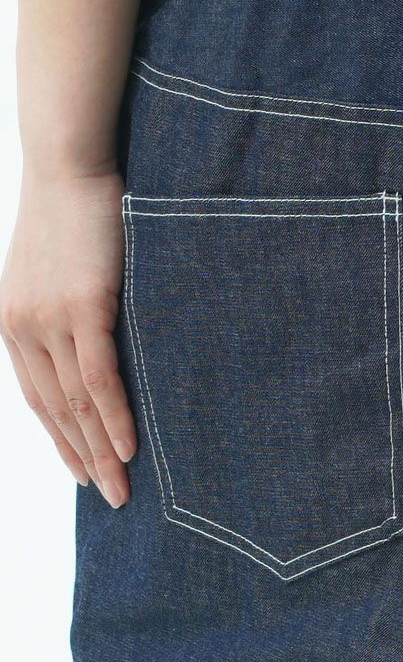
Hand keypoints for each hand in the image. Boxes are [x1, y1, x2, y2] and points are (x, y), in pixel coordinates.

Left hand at [0, 166, 135, 505]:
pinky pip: (99, 379)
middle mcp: (21, 330)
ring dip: (102, 451)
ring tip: (124, 488)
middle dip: (84, 459)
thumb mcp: (59, 268)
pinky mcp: (82, 309)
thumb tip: (100, 342)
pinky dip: (114, 417)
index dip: (62, 441)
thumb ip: (70, 310)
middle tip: (112, 498)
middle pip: (54, 412)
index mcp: (14, 323)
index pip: (38, 398)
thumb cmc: (74, 211)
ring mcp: (48, 321)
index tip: (85, 471)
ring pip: (75, 404)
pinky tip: (129, 447)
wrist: (68, 163)